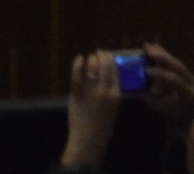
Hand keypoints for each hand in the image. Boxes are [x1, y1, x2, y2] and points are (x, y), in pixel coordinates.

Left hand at [62, 51, 122, 169]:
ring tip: (90, 57)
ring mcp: (91, 91)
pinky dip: (78, 63)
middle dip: (102, 56)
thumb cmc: (102, 126)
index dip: (111, 61)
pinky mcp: (77, 92)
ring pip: (92, 67)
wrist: (89, 140)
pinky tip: (79, 58)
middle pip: (105, 66)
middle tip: (99, 52)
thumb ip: (111, 94)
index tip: (109, 55)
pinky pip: (77, 74)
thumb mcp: (113, 109)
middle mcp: (105, 90)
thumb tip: (108, 78)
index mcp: (116, 95)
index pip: (115, 72)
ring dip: (91, 59)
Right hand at [139, 42, 193, 138]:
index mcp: (189, 94)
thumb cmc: (177, 117)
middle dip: (161, 57)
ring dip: (162, 54)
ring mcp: (192, 78)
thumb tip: (133, 91)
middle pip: (178, 66)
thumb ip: (150, 100)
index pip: (174, 80)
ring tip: (148, 45)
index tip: (145, 70)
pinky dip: (165, 57)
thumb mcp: (163, 110)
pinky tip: (156, 49)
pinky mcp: (189, 75)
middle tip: (147, 49)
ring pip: (177, 62)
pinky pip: (176, 64)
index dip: (159, 74)